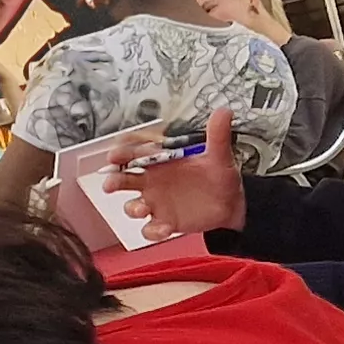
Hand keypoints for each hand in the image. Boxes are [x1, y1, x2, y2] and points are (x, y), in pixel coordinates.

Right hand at [101, 107, 241, 240]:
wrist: (231, 204)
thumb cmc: (219, 178)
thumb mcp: (219, 155)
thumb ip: (217, 135)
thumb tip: (223, 113)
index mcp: (161, 162)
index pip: (135, 153)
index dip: (123, 153)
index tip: (116, 154)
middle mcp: (154, 181)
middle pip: (124, 178)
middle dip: (114, 180)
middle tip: (111, 182)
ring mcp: (156, 202)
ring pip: (132, 205)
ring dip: (132, 207)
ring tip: (141, 208)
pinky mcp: (164, 222)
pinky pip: (151, 228)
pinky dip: (153, 230)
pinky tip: (162, 228)